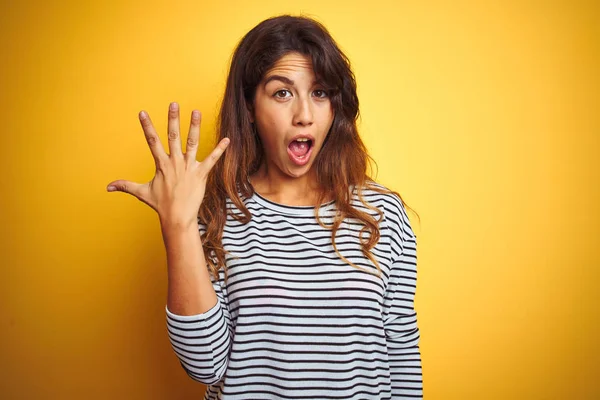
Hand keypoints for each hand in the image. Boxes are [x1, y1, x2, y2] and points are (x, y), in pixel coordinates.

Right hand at [107, 102, 229, 228]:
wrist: (177, 218)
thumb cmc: (161, 205)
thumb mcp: (142, 193)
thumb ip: (126, 186)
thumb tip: (108, 186)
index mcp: (161, 164)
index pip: (152, 141)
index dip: (147, 126)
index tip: (142, 112)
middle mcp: (175, 162)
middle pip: (173, 136)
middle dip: (173, 119)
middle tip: (173, 104)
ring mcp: (188, 167)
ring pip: (192, 143)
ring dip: (194, 126)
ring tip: (196, 111)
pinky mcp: (201, 174)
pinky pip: (212, 160)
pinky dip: (220, 150)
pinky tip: (227, 139)